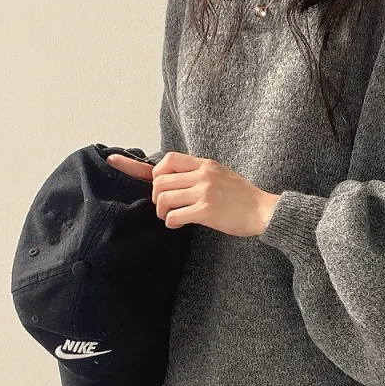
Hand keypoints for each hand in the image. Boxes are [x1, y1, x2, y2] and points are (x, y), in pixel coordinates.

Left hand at [105, 152, 279, 236]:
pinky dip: (171, 221)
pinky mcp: (206, 210)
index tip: (120, 164)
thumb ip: (199, 173)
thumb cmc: (244, 197)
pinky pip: (174, 215)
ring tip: (170, 217)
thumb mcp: (222, 175)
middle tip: (165, 207)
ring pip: (164, 198)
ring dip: (162, 210)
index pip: (167, 161)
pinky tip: (177, 224)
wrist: (264, 211)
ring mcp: (204, 192)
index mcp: (205, 165)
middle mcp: (202, 175)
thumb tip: (174, 178)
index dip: (143, 166)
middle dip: (156, 196)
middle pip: (160, 181)